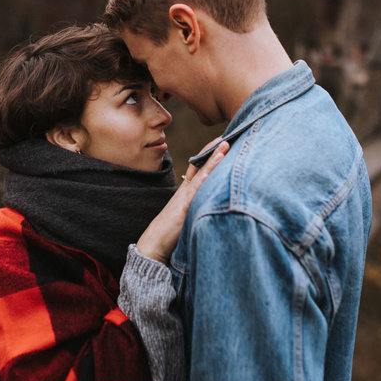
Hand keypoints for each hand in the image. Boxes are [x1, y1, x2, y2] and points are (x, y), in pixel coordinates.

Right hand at [136, 140, 229, 263]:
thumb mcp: (188, 215)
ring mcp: (184, 197)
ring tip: (224, 146)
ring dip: (212, 159)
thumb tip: (214, 204)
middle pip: (200, 165)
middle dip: (213, 150)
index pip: (199, 167)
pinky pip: (195, 191)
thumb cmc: (171, 232)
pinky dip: (204, 179)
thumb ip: (198, 206)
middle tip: (226, 136)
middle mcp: (185, 190)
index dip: (210, 154)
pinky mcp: (183, 207)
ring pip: (200, 174)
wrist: (154, 244)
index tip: (221, 142)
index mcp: (186, 191)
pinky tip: (211, 171)